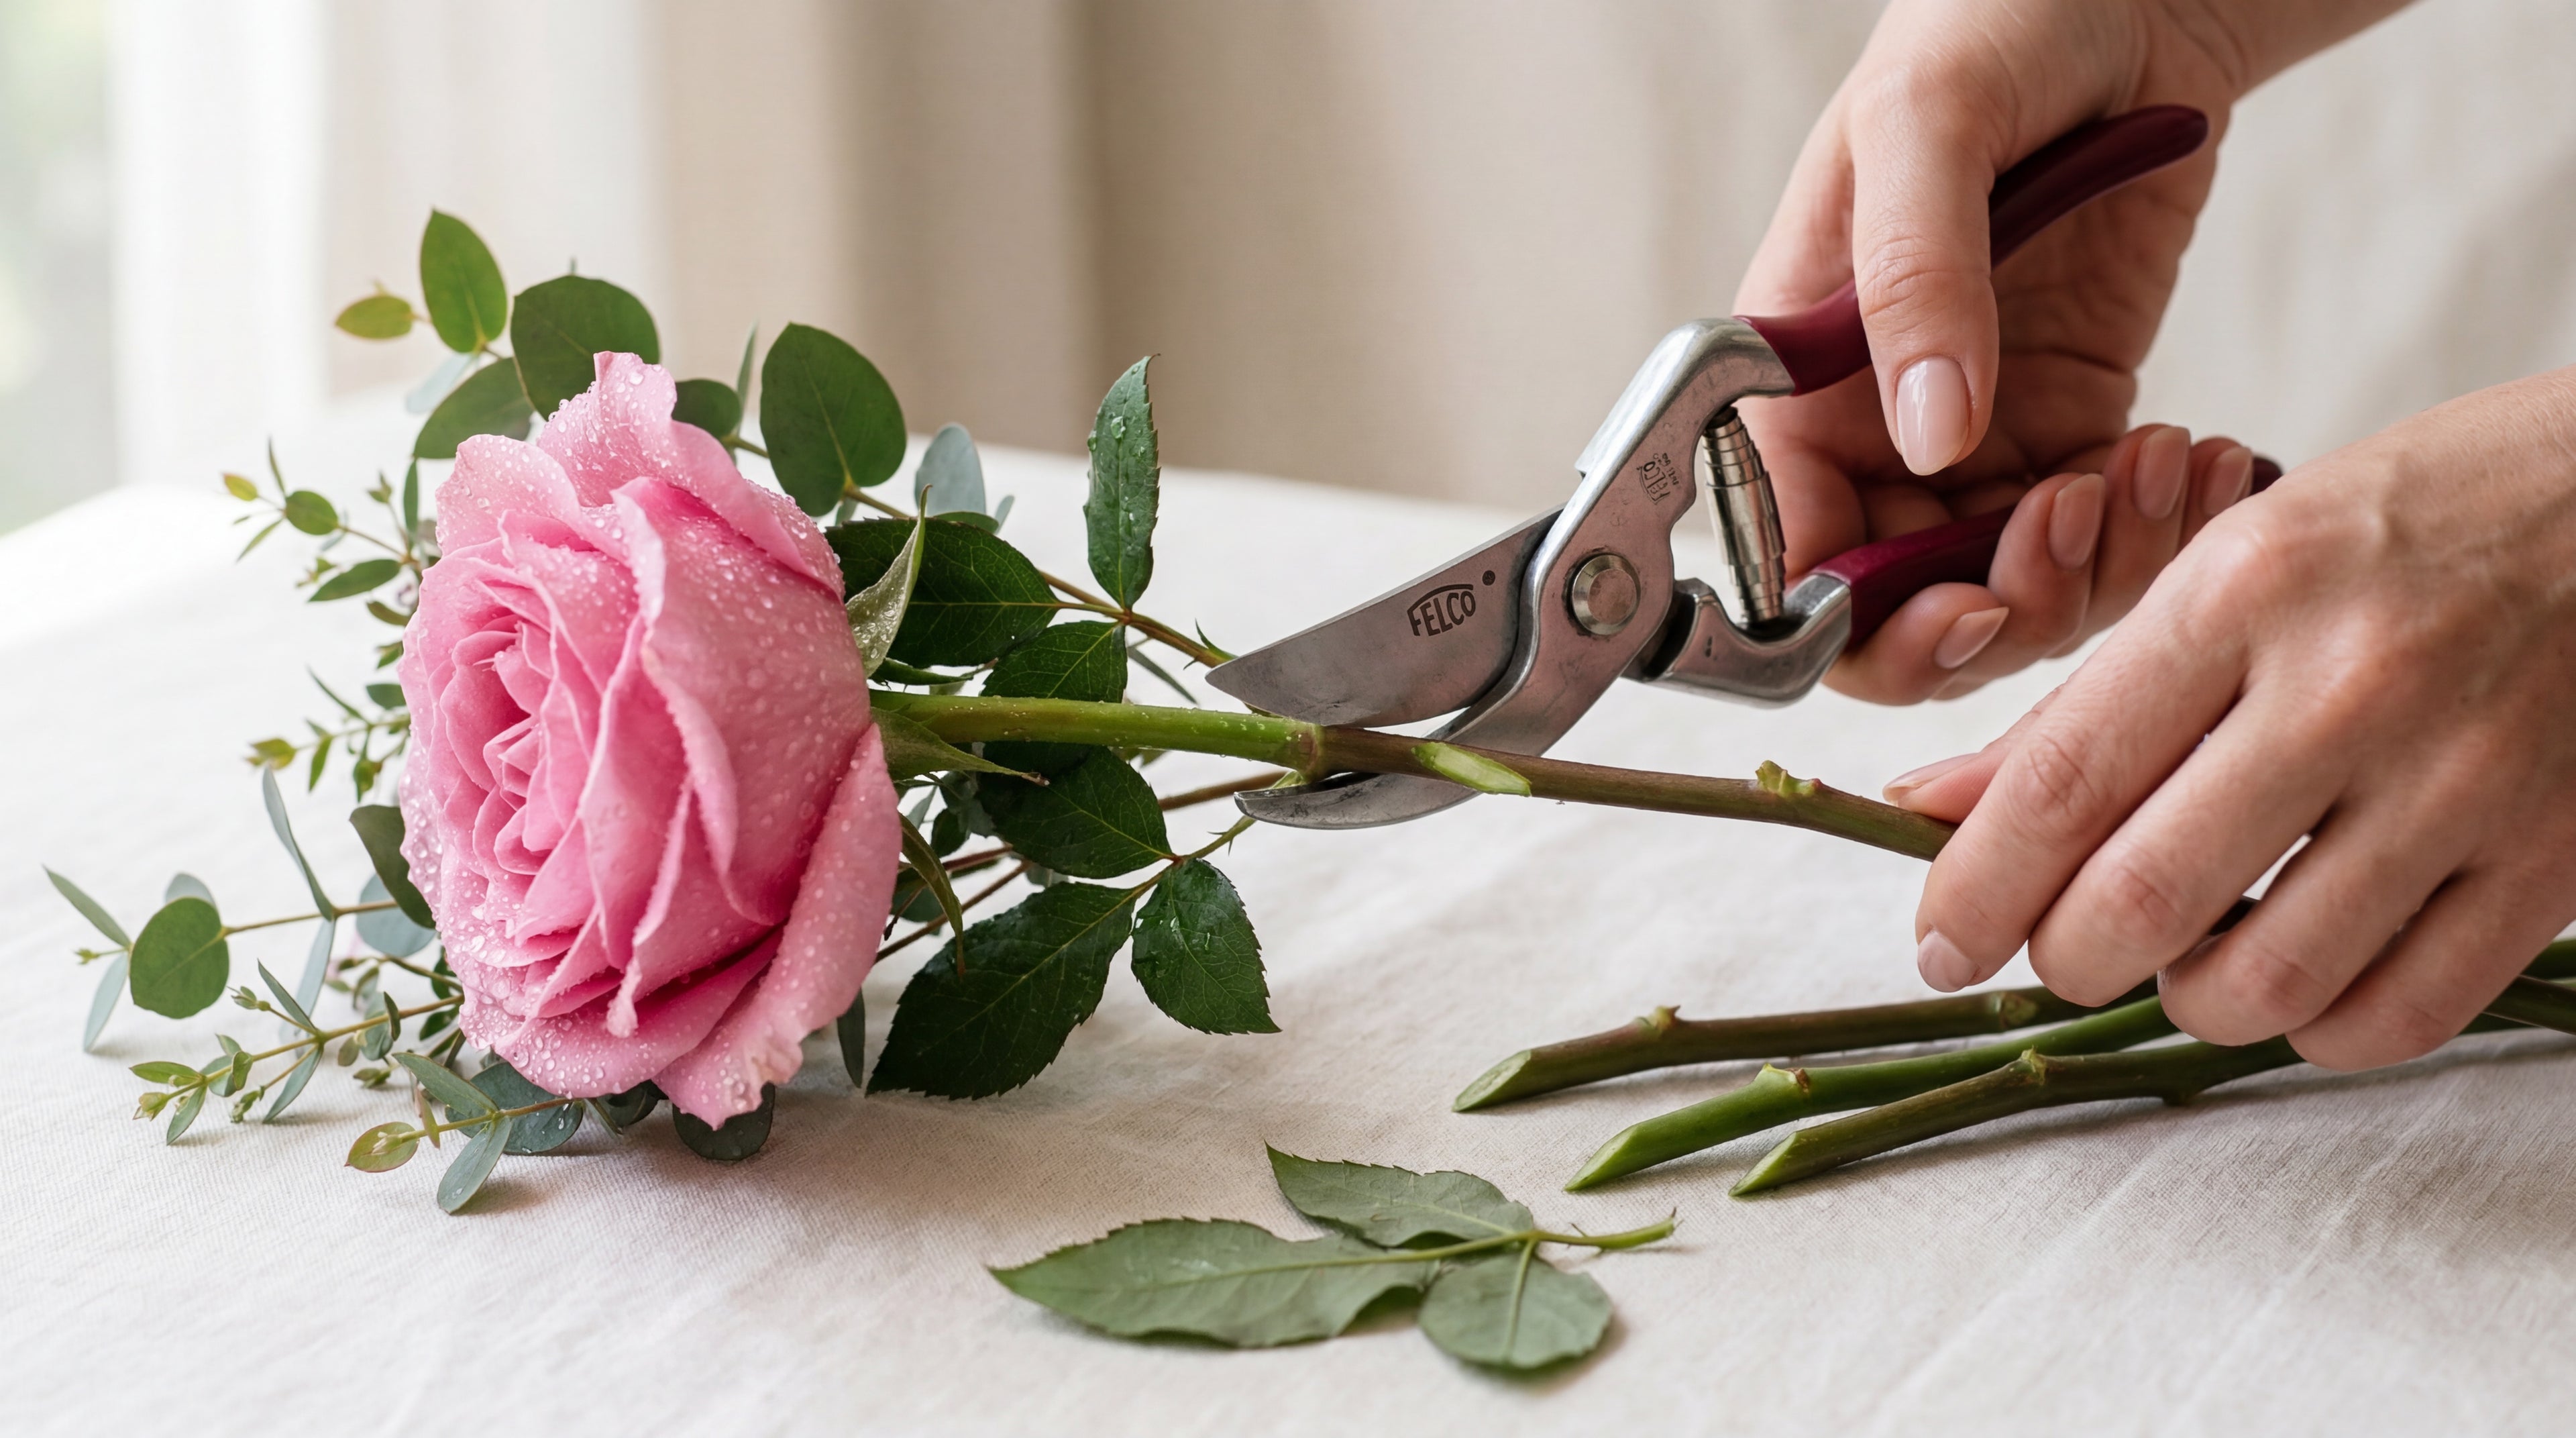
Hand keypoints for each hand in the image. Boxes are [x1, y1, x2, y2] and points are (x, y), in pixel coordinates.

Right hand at [1736, 0, 2402, 700]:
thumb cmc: (1994, 23)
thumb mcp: (1931, 126)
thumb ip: (1913, 276)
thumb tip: (1924, 434)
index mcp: (1797, 376)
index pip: (1789, 555)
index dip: (1857, 623)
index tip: (1960, 613)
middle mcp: (1869, 428)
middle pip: (1897, 610)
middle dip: (1994, 610)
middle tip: (2076, 532)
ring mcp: (1972, 436)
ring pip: (2007, 592)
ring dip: (2093, 571)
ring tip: (2159, 466)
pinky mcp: (2068, 426)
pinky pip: (2096, 538)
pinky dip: (2153, 532)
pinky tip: (2194, 459)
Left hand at [1892, 366, 2575, 1068]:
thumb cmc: (2425, 518)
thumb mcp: (2236, 559)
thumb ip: (2087, 702)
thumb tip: (1932, 809)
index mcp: (2245, 588)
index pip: (2059, 785)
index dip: (1971, 893)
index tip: (1940, 942)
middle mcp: (2349, 685)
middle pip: (2139, 903)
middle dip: (2064, 959)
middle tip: (2062, 948)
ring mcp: (2464, 778)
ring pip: (2263, 985)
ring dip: (2188, 1001)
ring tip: (2185, 957)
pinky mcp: (2554, 857)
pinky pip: (2397, 1014)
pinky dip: (2317, 1030)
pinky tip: (2299, 980)